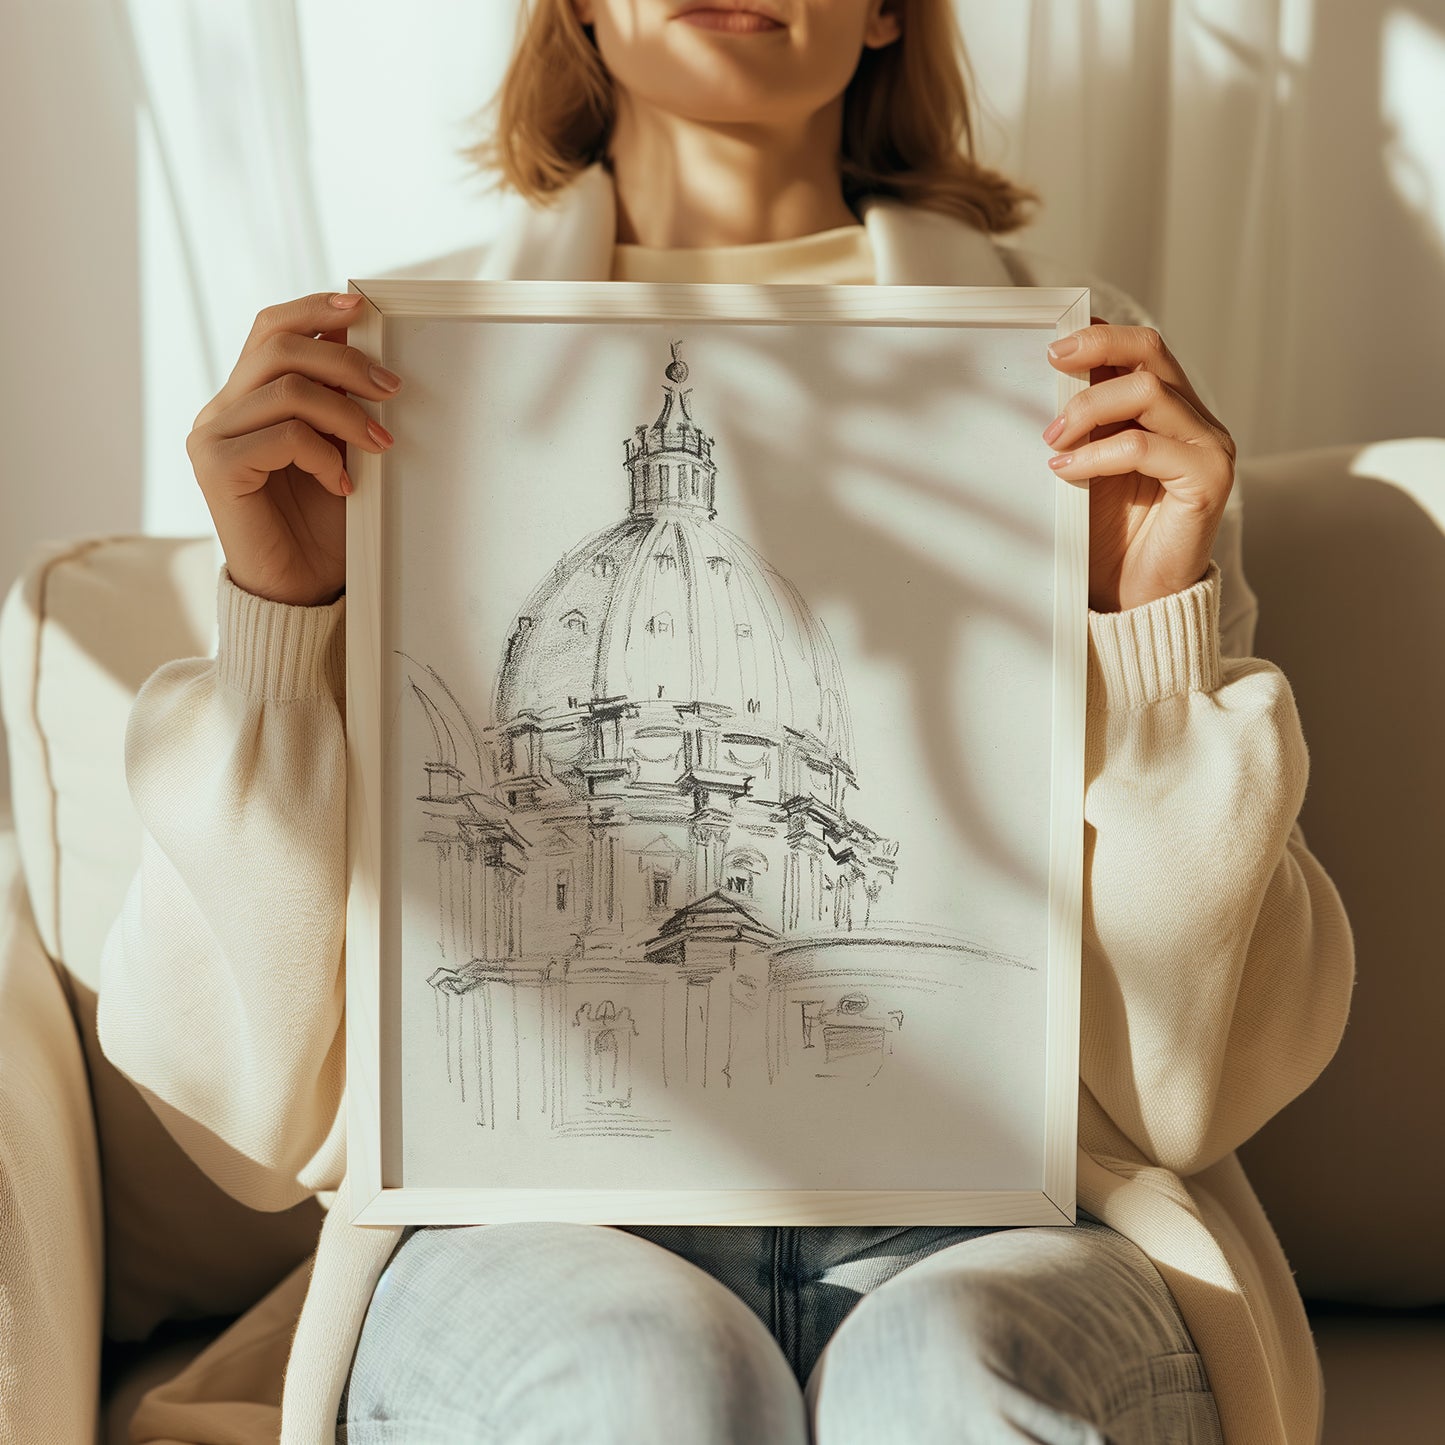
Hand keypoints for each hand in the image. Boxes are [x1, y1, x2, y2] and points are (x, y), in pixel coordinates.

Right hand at [186, 291, 402, 606]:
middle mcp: (223, 410)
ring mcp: (212, 436)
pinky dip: (323, 455)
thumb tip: (372, 355)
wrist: (301, 589)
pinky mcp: (216, 467)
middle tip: (392, 390)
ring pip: (287, 387)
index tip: (361, 308)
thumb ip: (341, 405)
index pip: (271, 329)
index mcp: (248, 397)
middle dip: (345, 359)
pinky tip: (342, 485)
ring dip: (347, 412)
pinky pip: (282, 435)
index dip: (314, 309)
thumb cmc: (324, 525)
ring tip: (380, 445)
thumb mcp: (341, 451)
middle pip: (279, 345)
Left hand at [1043, 318, 1234, 611]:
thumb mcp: (1088, 466)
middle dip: (1096, 349)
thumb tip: (1044, 381)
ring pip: (1148, 392)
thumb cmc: (1109, 537)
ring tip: (1052, 438)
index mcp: (1169, 410)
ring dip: (1089, 408)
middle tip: (1052, 364)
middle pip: (1151, 352)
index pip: (1142, 350)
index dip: (1100, 336)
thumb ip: (1084, 425)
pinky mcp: (1207, 480)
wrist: (1135, 599)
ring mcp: (1208, 447)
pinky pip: (1144, 447)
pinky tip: (1064, 469)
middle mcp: (1195, 420)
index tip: (1053, 343)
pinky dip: (1097, 454)